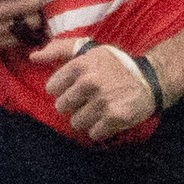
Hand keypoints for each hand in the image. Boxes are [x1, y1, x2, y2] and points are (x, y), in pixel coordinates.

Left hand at [35, 38, 155, 140]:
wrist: (150, 79)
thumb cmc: (115, 65)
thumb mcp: (89, 50)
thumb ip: (59, 50)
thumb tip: (33, 57)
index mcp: (81, 64)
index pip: (52, 87)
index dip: (62, 90)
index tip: (75, 88)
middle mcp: (90, 82)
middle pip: (61, 107)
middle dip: (73, 106)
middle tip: (88, 100)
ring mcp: (102, 101)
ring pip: (76, 122)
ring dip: (86, 119)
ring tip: (99, 109)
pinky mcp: (114, 117)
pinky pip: (93, 133)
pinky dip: (100, 130)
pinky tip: (108, 118)